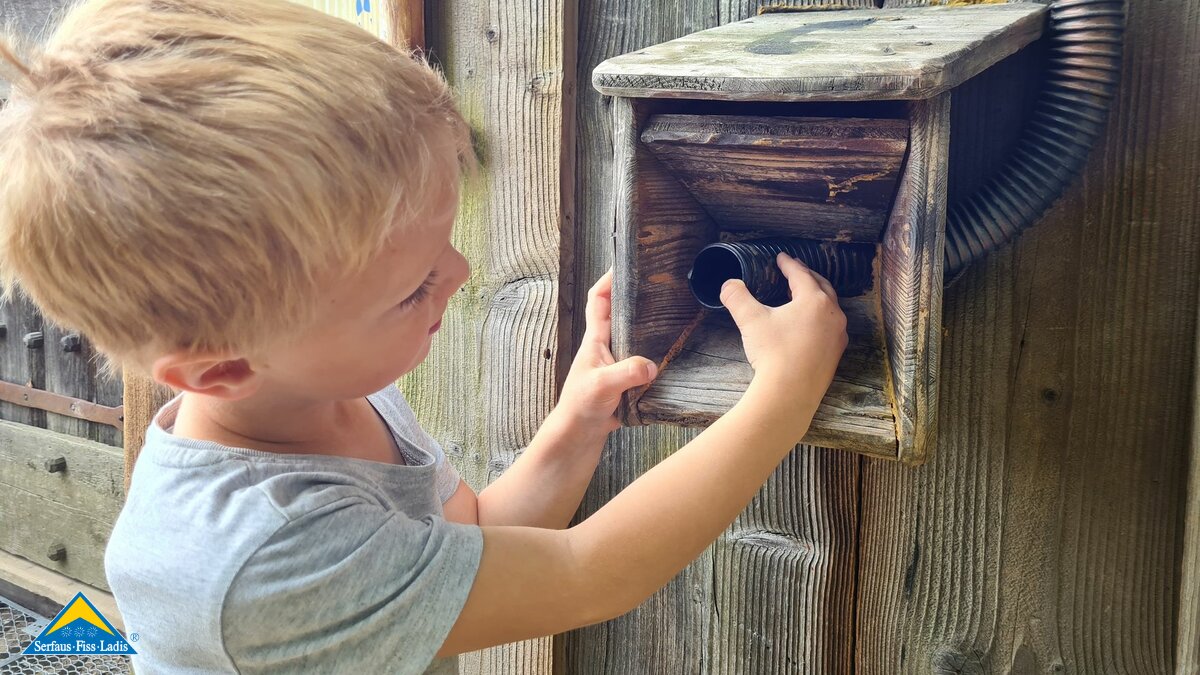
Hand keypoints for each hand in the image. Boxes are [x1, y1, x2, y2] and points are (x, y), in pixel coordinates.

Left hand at [556, 269, 657, 432]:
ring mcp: (616, 363)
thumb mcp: (603, 385)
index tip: (625, 264)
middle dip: (635, 297)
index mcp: (595, 340)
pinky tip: (673, 354)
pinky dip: (656, 355)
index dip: (609, 280)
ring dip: (649, 327)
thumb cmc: (580, 406)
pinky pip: (643, 361)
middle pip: (620, 314)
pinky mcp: (626, 380)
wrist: (579, 435)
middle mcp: (606, 347)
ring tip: (673, 314)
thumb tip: (652, 365)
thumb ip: (627, 372)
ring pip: (634, 337)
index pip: (599, 300)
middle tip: (658, 285)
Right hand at [720, 253, 846, 405]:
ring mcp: (837, 336)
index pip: (800, 274)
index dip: (788, 264)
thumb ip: (738, 297)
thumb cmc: (773, 353)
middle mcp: (832, 314)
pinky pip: (831, 328)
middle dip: (807, 276)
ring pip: (830, 307)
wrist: (789, 394)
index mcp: (814, 300)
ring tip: (804, 296)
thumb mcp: (751, 320)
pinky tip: (810, 326)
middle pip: (821, 287)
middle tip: (795, 270)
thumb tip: (728, 284)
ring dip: (817, 297)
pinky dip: (821, 319)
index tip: (781, 257)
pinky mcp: (835, 355)